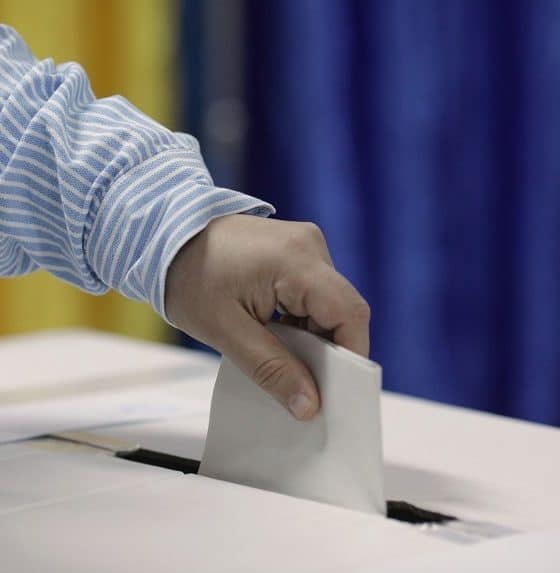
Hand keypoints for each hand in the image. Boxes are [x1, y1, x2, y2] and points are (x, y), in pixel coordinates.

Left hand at [165, 215, 369, 420]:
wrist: (164, 237)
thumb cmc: (187, 277)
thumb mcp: (226, 331)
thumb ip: (272, 369)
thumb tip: (309, 405)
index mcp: (296, 260)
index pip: (349, 313)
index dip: (351, 356)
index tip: (338, 392)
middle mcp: (309, 246)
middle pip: (341, 310)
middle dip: (329, 351)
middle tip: (306, 385)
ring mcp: (303, 245)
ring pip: (328, 304)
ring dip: (314, 336)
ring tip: (284, 360)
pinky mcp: (294, 251)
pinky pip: (313, 292)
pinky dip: (303, 320)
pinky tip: (280, 337)